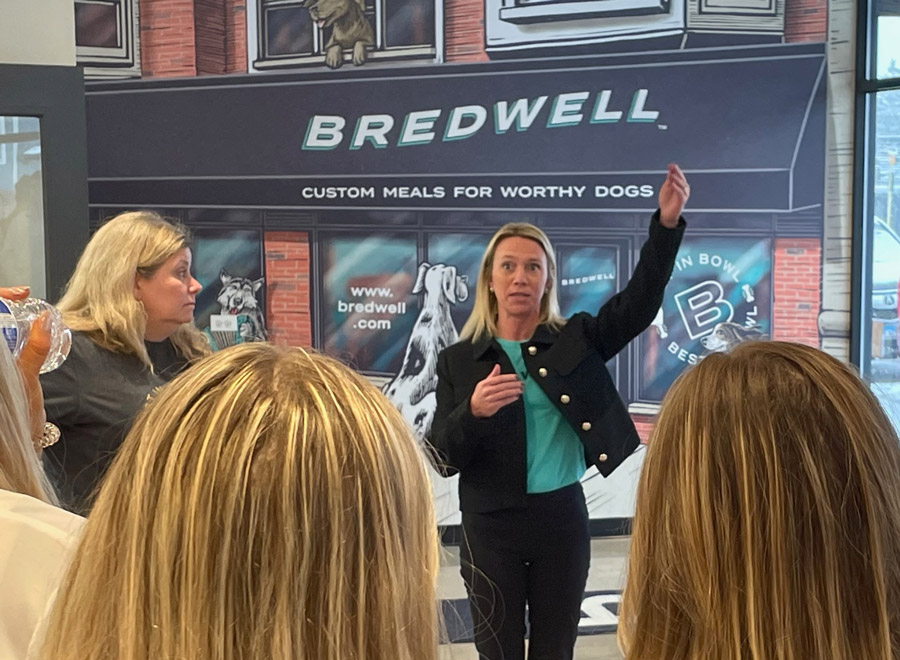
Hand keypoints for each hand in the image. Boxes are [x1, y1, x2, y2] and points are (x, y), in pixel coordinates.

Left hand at [0, 286, 50, 448]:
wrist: (10, 453)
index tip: (21, 294)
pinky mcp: (1, 374)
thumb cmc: (14, 423)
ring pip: (0, 335)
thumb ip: (35, 349)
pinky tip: (18, 335)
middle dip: (3, 307)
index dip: (0, 297)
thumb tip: (44, 319)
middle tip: (22, 301)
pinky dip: (6, 335)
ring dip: (5, 320)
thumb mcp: (26, 383)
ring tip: (22, 316)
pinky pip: (3, 347)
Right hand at [469, 364, 522, 417]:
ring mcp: (490, 398)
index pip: (499, 378)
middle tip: (521, 383)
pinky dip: (510, 399)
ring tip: (520, 390)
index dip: (509, 377)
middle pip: (503, 386)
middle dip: (514, 384)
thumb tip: (497, 366)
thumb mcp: (484, 383)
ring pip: (504, 393)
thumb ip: (492, 375)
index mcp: (486, 383)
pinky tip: (516, 397)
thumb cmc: (480, 394)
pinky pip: (503, 401)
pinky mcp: (492, 406)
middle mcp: (487, 390)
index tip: (516, 377)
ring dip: (514, 391)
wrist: (474, 407)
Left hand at [658, 164, 689, 227]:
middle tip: (674, 168)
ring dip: (677, 180)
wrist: (666, 213)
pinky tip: (673, 184)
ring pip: (683, 185)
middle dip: (678, 173)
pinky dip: (677, 188)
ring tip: (673, 176)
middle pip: (682, 179)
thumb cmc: (666, 201)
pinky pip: (680, 193)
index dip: (675, 170)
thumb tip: (670, 171)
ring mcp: (683, 194)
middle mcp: (683, 189)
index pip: (678, 176)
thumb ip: (668, 180)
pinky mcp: (682, 200)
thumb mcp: (665, 188)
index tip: (671, 165)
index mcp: (679, 185)